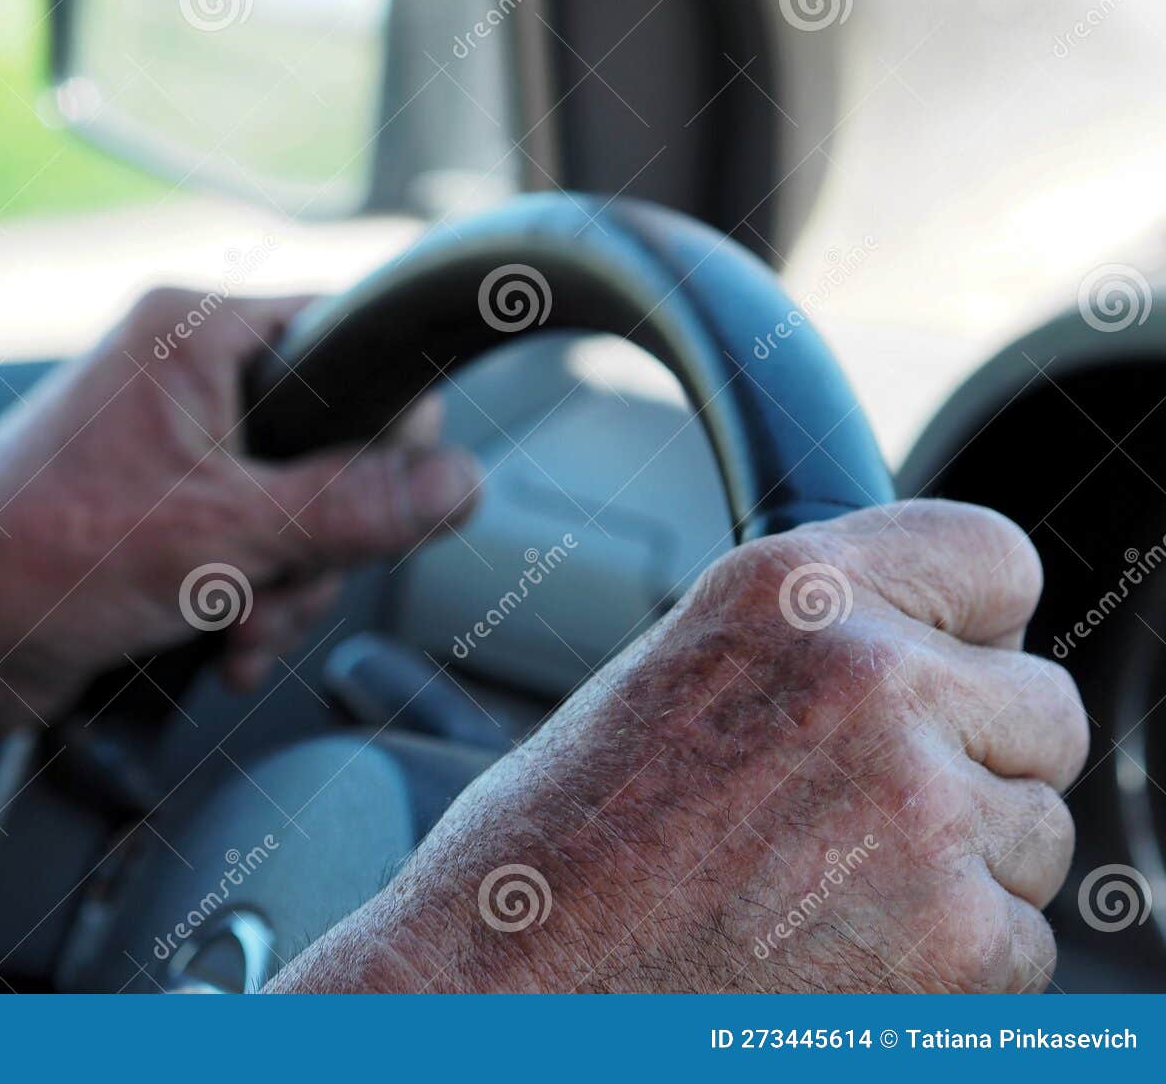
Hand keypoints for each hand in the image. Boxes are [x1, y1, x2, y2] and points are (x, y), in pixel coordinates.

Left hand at [0, 288, 478, 710]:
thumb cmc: (42, 560)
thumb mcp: (226, 535)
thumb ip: (355, 507)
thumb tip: (460, 484)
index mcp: (193, 333)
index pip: (342, 335)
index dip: (387, 418)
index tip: (396, 489)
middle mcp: (181, 376)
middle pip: (329, 441)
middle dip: (323, 537)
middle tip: (285, 583)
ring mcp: (167, 448)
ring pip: (294, 507)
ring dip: (287, 584)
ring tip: (241, 628)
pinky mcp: (153, 513)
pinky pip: (247, 545)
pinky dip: (249, 600)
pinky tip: (226, 646)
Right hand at [266, 501, 1089, 993]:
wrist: (502, 985)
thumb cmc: (557, 843)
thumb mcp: (677, 667)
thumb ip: (820, 637)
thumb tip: (941, 647)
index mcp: (790, 589)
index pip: (997, 559)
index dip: (976, 625)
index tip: (952, 666)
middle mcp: (868, 676)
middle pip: (1043, 706)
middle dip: (979, 759)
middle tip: (867, 807)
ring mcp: (919, 807)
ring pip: (1038, 830)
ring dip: (966, 864)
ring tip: (828, 885)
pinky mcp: (952, 939)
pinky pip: (1025, 938)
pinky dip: (955, 961)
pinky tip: (836, 951)